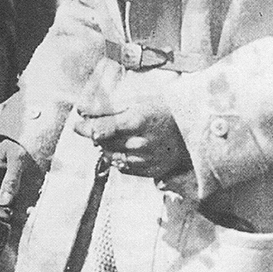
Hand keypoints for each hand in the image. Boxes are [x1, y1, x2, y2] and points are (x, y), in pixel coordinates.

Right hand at [0, 139, 32, 219]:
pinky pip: (14, 201)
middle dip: (1, 213)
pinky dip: (21, 207)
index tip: (5, 215)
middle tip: (15, 218)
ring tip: (25, 214)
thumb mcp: (17, 158)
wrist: (32, 139)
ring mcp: (3, 183)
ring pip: (3, 204)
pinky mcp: (14, 187)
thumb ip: (11, 179)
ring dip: (12, 211)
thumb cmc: (22, 145)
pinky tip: (30, 209)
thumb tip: (5, 202)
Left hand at [73, 94, 189, 179]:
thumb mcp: (136, 100)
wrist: (195, 125)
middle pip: (103, 145)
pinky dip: (121, 159)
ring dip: (109, 148)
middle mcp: (140, 143)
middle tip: (106, 127)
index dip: (84, 128)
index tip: (77, 125)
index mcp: (135, 121)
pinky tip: (129, 148)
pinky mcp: (153, 171)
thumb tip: (81, 111)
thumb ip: (107, 108)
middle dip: (99, 136)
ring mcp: (147, 159)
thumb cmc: (165, 107)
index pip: (99, 130)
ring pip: (112, 158)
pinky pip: (125, 169)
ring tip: (120, 137)